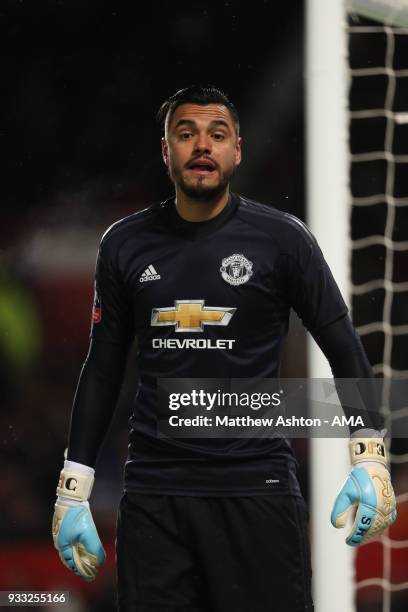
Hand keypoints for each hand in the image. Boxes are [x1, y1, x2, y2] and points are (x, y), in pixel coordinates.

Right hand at [52, 461, 105, 579]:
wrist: (72, 498)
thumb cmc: (78, 516)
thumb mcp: (88, 533)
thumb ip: (94, 548)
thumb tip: (100, 561)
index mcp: (63, 546)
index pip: (72, 564)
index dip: (82, 571)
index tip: (92, 576)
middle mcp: (60, 542)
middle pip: (71, 558)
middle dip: (81, 565)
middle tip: (92, 570)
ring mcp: (61, 534)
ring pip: (71, 550)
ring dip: (80, 556)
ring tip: (89, 561)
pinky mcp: (64, 527)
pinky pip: (71, 542)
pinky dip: (78, 547)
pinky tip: (84, 546)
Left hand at [331, 437, 396, 545]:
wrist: (373, 469)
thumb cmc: (357, 480)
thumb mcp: (345, 494)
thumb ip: (340, 510)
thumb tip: (338, 526)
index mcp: (369, 504)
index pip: (361, 527)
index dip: (355, 537)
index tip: (347, 541)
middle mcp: (381, 509)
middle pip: (371, 530)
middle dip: (362, 537)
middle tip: (352, 541)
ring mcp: (388, 509)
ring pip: (380, 528)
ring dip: (370, 534)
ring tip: (359, 535)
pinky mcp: (392, 508)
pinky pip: (386, 523)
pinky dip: (378, 527)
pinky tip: (370, 528)